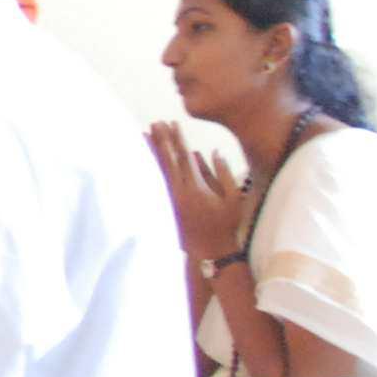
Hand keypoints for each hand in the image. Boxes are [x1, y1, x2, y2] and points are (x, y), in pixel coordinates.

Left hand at [147, 123, 246, 264]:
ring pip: (157, 171)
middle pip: (167, 161)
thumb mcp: (233, 198)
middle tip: (154, 123)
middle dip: (160, 140)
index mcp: (196, 188)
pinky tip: (143, 160)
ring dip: (150, 152)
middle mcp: (179, 192)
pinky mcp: (166, 208)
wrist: (211, 252)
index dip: (177, 139)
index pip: (184, 157)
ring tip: (142, 135)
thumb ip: (222, 172)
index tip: (172, 123)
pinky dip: (149, 170)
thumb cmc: (226, 225)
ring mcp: (170, 201)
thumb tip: (213, 151)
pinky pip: (155, 184)